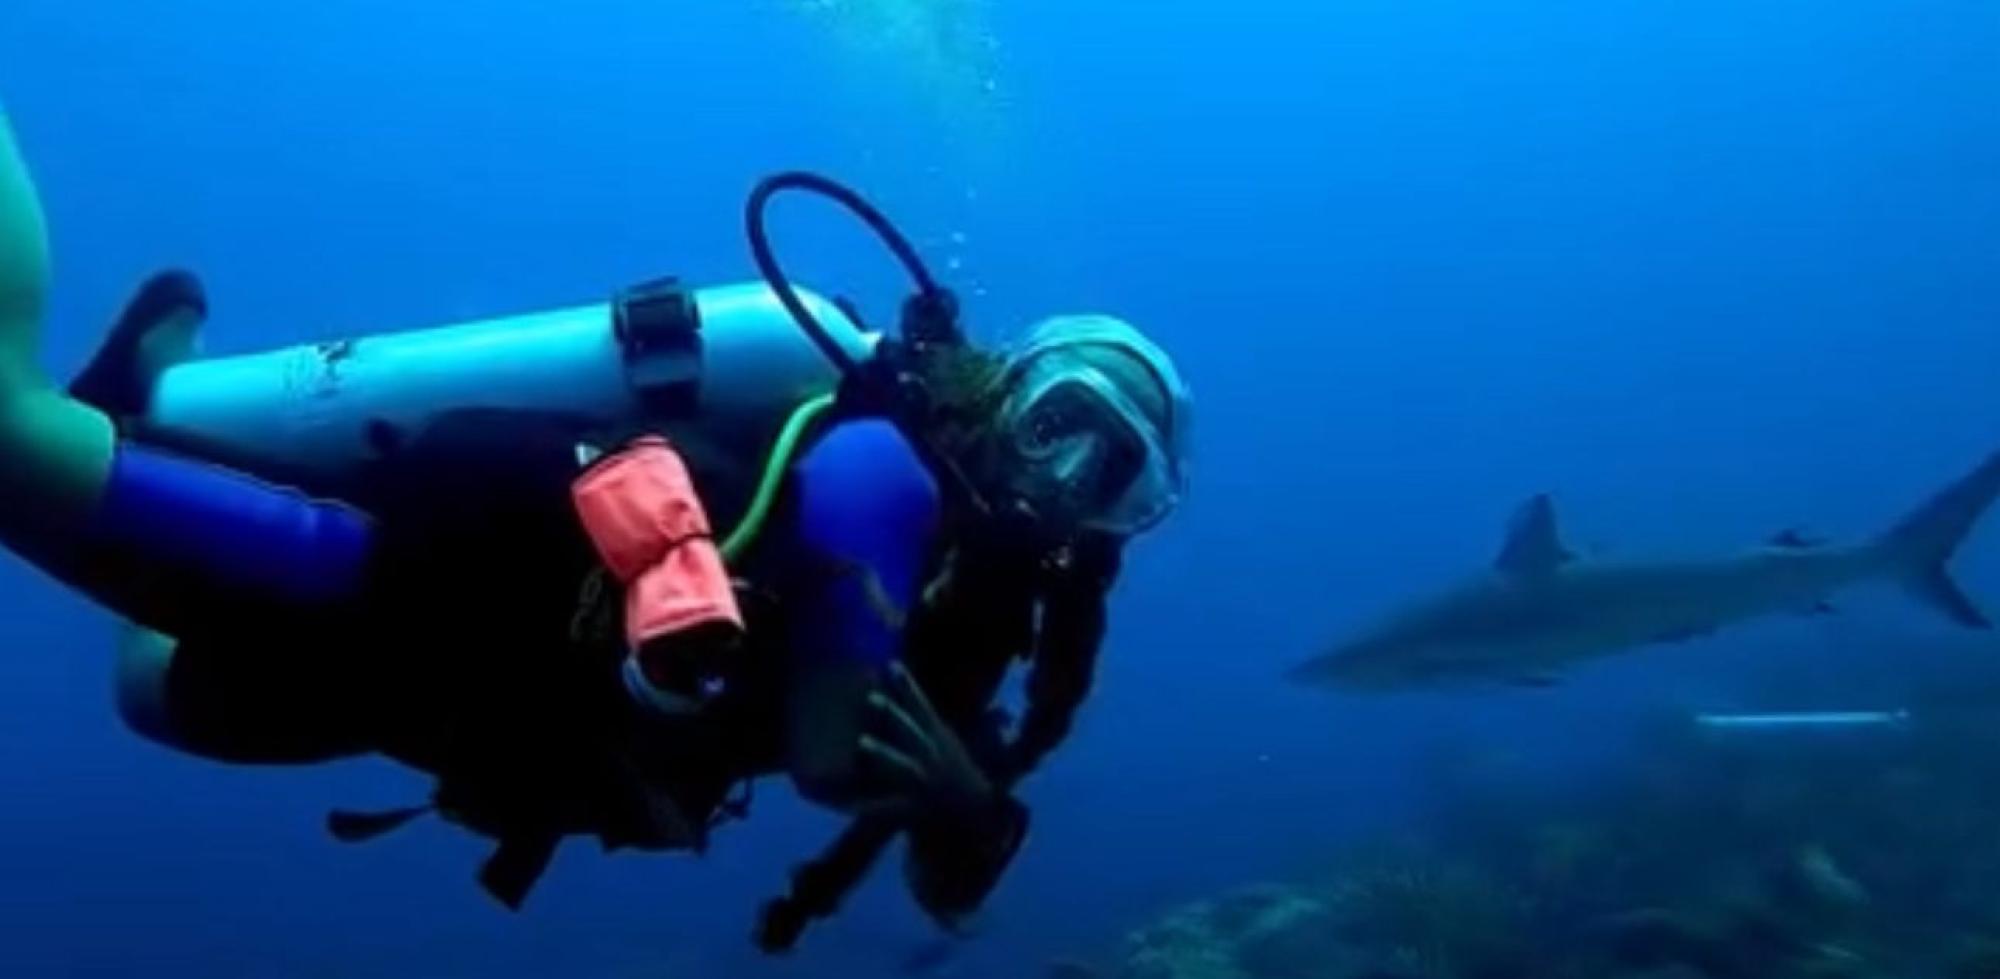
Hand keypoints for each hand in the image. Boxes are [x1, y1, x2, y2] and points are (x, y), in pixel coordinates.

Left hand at [857, 662, 993, 816]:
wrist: (977, 815)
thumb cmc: (956, 773)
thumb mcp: (948, 743)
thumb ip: (928, 719)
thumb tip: (927, 695)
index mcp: (938, 738)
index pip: (922, 707)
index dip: (907, 686)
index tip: (892, 664)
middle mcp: (931, 756)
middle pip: (910, 730)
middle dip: (892, 713)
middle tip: (871, 698)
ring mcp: (924, 782)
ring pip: (902, 764)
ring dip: (883, 753)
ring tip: (861, 742)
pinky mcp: (915, 808)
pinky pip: (888, 806)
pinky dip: (868, 805)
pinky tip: (848, 802)